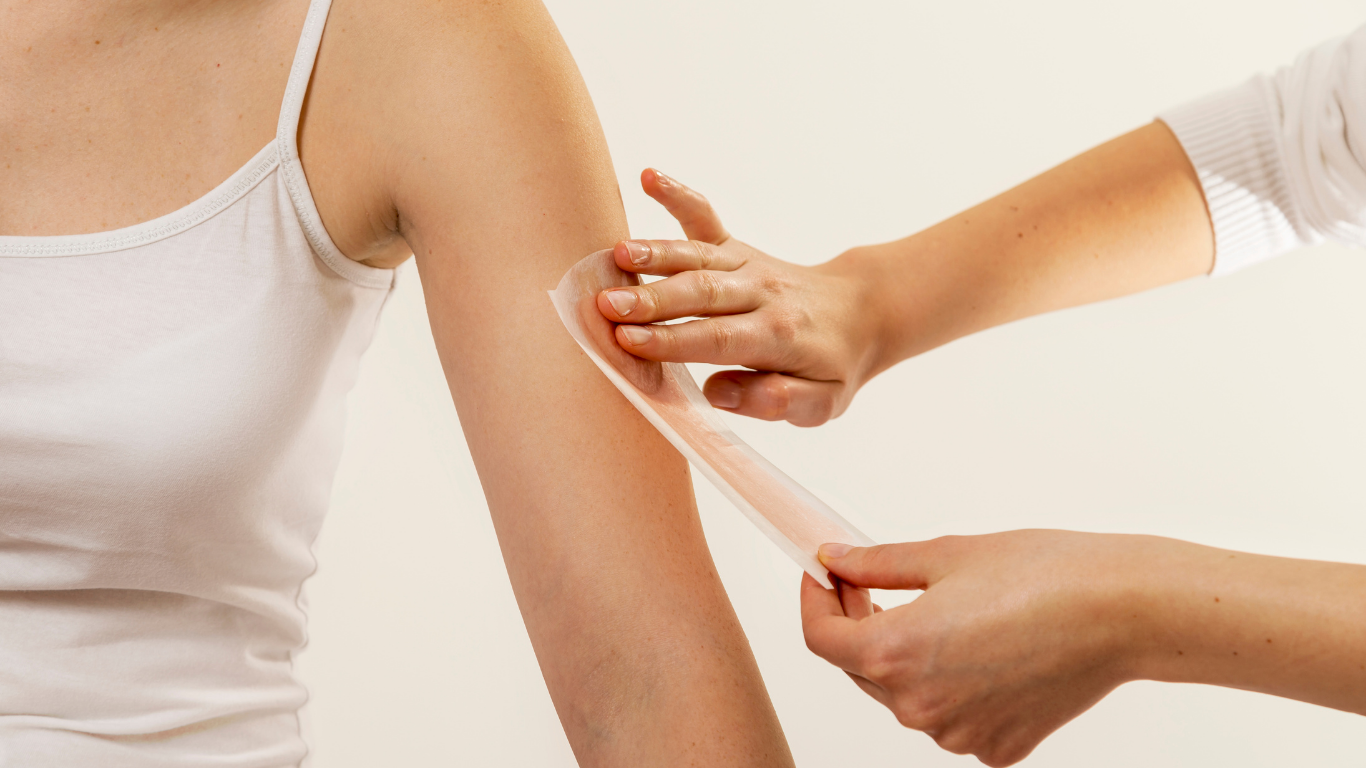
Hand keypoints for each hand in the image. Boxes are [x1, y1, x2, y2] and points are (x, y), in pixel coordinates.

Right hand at [596, 169, 885, 425]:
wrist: (860, 313)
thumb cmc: (830, 367)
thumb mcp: (821, 403)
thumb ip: (778, 402)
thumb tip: (720, 393)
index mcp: (778, 336)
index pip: (719, 338)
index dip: (673, 340)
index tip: (629, 342)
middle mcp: (761, 293)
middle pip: (702, 293)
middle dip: (652, 299)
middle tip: (605, 305)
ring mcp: (747, 265)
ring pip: (697, 257)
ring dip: (655, 253)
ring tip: (614, 255)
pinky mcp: (736, 248)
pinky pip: (706, 219)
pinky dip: (678, 195)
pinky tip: (649, 176)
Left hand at [801, 531, 1158, 765]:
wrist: (1123, 611)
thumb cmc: (1044, 575)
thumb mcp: (945, 555)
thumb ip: (877, 564)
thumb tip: (836, 558)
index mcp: (895, 654)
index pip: (821, 638)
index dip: (816, 600)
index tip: (824, 574)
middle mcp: (919, 707)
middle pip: (858, 668)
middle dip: (857, 623)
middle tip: (868, 579)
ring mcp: (958, 734)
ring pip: (904, 695)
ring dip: (904, 655)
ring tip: (935, 609)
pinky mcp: (997, 747)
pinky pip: (951, 715)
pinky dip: (950, 684)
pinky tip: (976, 645)